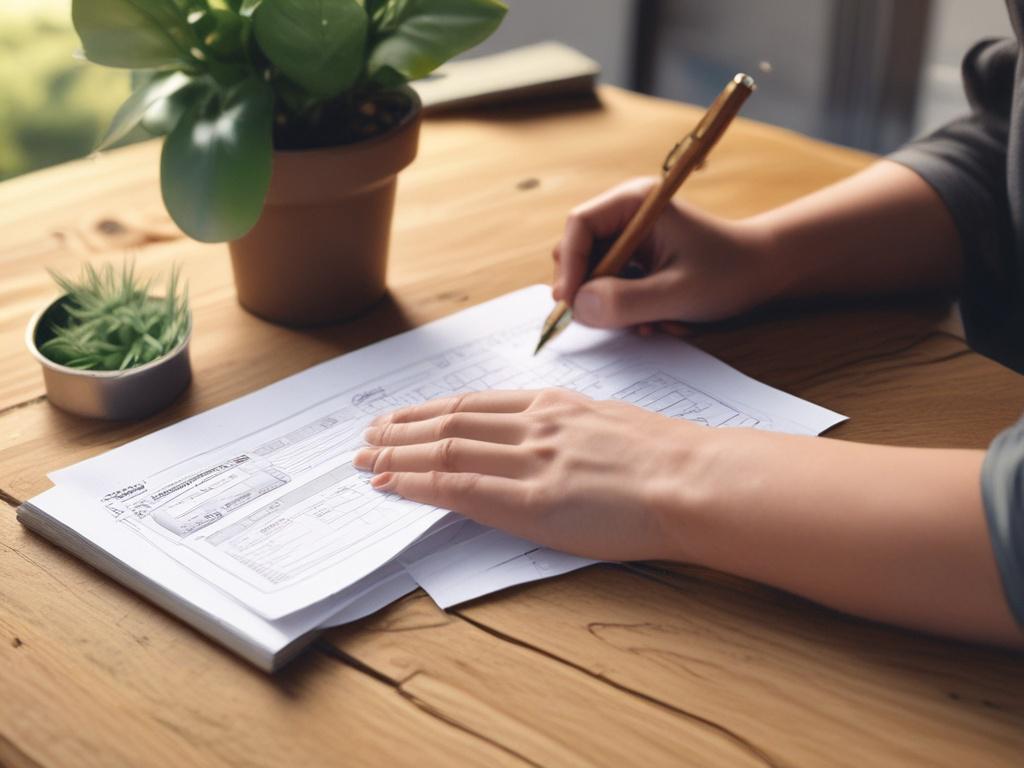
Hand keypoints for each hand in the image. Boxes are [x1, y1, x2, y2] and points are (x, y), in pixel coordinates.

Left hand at [354, 389, 702, 560]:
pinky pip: (460, 485)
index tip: (405, 418)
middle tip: (368, 435)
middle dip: (402, 428)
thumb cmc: (669, 456)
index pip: (475, 405)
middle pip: (451, 420)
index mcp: (555, 406)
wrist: (695, 478)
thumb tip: (547, 438)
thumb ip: (571, 427)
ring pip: (446, 447)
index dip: (432, 412)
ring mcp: (530, 460)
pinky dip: (419, 482)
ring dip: (399, 453)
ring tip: (365, 459)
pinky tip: (393, 484)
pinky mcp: (532, 501)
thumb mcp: (612, 422)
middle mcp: (534, 424)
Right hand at [553, 178, 779, 329]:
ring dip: (613, 306)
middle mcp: (626, 215)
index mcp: (636, 203)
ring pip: (593, 276)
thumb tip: (578, 307)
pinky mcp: (636, 261)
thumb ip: (626, 301)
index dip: (570, 265)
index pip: (579, 225)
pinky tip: (656, 320)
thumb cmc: (730, 273)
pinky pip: (610, 288)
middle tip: (607, 320)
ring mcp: (629, 239)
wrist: (764, 274)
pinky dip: (626, 310)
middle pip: (579, 252)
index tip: (569, 302)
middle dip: (591, 291)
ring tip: (649, 322)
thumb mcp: (678, 293)